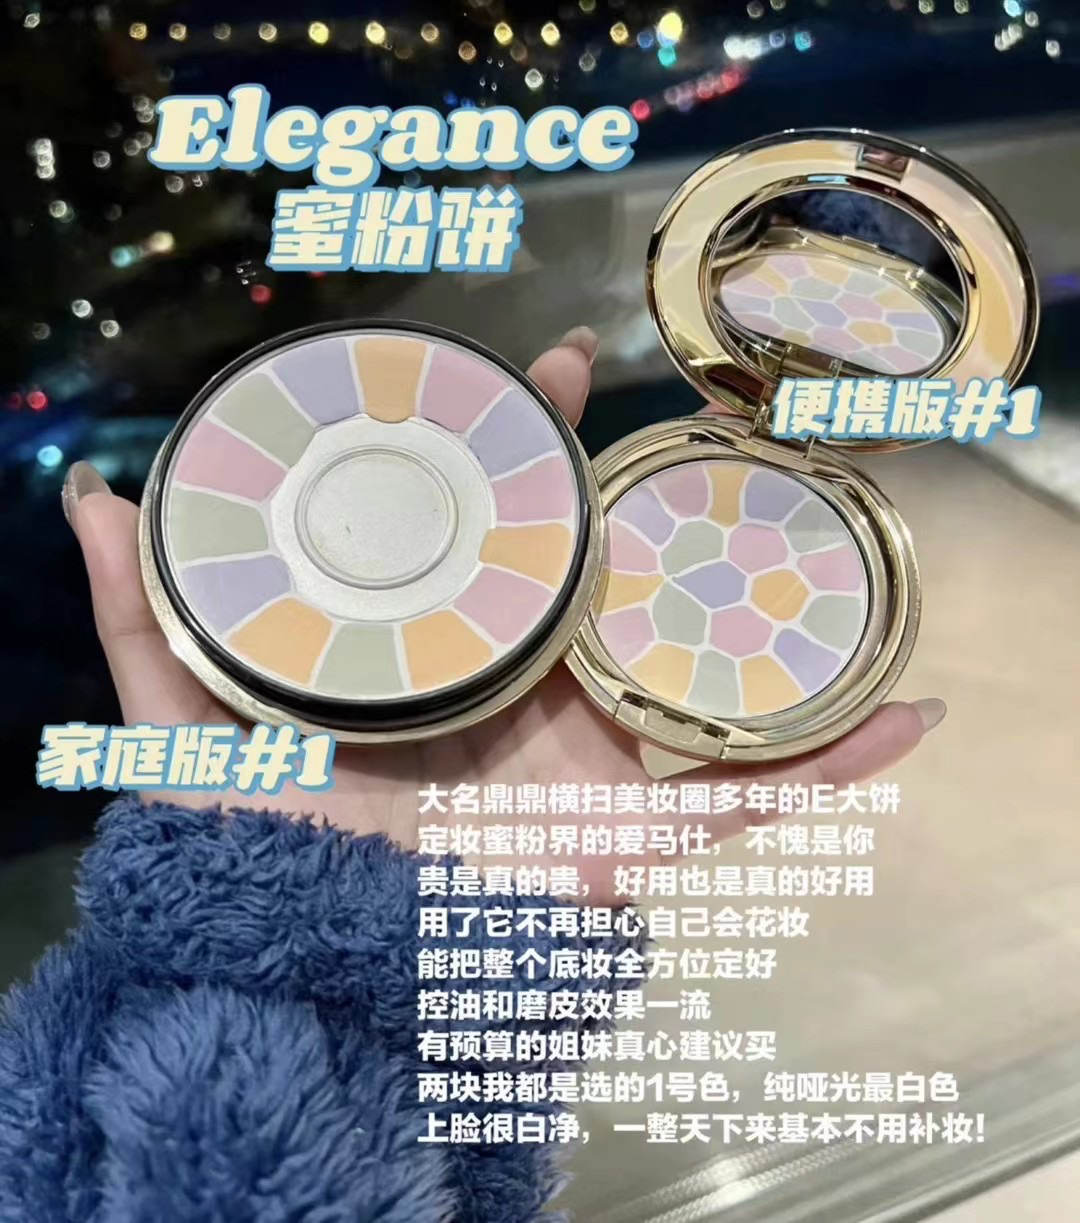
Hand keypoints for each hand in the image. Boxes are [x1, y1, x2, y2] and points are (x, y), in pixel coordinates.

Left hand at [66, 328, 944, 904]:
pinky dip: (833, 768)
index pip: (507, 526)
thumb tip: (93, 493)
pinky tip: (904, 713)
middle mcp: (529, 698)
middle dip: (652, 488)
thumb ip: (142, 610)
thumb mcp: (186, 716)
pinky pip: (754, 803)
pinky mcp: (636, 839)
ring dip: (769, 608)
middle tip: (687, 404)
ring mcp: (593, 762)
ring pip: (697, 672)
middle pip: (612, 577)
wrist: (303, 971)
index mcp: (450, 658)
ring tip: (821, 520)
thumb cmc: (252, 847)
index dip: (531, 442)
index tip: (554, 364)